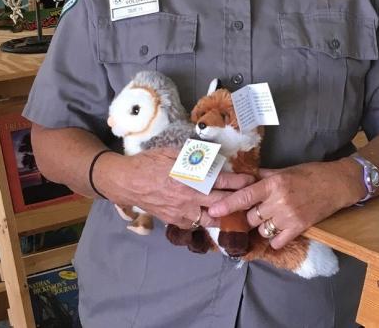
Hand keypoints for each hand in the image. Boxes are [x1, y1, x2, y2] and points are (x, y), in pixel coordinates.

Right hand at [98, 147, 254, 228]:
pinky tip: (214, 217)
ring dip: (226, 215)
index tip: (251, 179)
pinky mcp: (175, 221)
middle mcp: (188, 198)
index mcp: (188, 178)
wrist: (126, 182)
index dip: (238, 181)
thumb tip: (211, 159)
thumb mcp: (172, 153)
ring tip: (238, 212)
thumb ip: (193, 158)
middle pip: (221, 203)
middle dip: (238, 200)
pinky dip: (208, 221)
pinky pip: (197, 224)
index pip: (220, 181)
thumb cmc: (149, 163)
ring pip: (212, 219)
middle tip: (252, 197)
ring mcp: (182, 212)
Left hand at [207, 159, 362, 248]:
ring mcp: (289, 216)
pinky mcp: (299, 228)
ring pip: (262, 230)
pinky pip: (277, 241)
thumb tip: (243, 179)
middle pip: (251, 217)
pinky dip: (275, 238)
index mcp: (273, 184)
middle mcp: (278, 201)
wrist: (336, 184)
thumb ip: (263, 177)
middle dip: (249, 216)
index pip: (245, 196)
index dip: (227, 205)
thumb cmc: (309, 174)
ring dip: (262, 227)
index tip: (213, 211)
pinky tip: (279, 230)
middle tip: (254, 212)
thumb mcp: (284, 171)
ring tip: (270, 218)